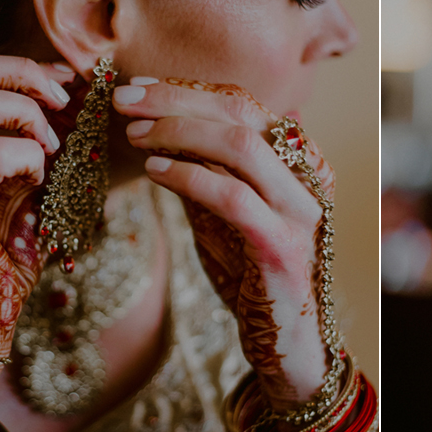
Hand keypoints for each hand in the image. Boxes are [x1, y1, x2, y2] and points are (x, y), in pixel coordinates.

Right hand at [0, 52, 71, 356]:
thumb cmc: (5, 243)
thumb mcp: (21, 174)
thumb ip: (28, 131)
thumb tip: (63, 86)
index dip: (17, 65)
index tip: (60, 81)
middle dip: (24, 78)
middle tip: (61, 104)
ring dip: (28, 116)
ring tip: (49, 149)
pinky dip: (28, 156)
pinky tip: (37, 179)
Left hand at [114, 77, 332, 407]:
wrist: (285, 344)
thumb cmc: (252, 276)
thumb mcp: (222, 214)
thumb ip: (203, 171)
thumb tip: (156, 127)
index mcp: (298, 162)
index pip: (244, 103)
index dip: (188, 89)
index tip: (137, 88)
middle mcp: (307, 178)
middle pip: (242, 112)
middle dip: (176, 99)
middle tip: (125, 100)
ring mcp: (298, 211)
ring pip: (240, 145)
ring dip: (178, 131)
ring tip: (134, 134)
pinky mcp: (280, 246)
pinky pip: (231, 196)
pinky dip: (188, 176)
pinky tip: (154, 171)